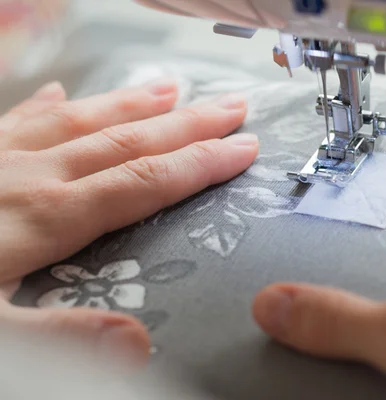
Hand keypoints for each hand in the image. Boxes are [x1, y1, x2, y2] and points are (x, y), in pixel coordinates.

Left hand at [0, 79, 257, 365]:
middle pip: (125, 139)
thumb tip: (136, 344)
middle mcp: (24, 175)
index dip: (200, 163)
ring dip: (132, 103)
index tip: (243, 147)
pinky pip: (15, 117)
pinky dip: (48, 103)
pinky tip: (65, 91)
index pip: (143, 181)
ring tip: (172, 87)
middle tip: (231, 106)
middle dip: (186, 123)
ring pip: (79, 119)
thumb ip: (59, 335)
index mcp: (40, 218)